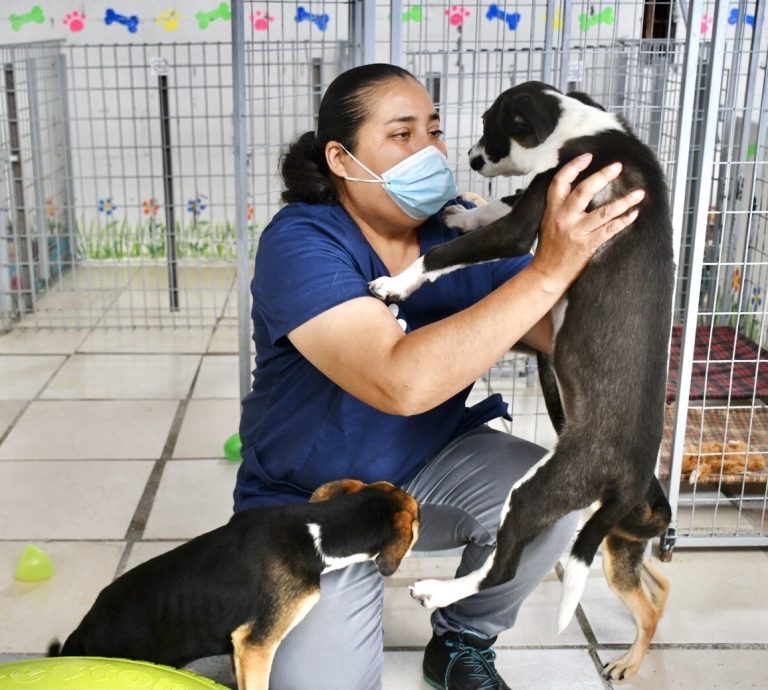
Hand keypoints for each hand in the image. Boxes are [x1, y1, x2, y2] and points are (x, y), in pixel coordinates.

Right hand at [531, 153, 644, 291]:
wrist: (547, 273)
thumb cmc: (549, 248)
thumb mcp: (548, 221)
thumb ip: (560, 204)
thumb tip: (576, 185)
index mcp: (552, 209)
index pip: (560, 182)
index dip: (574, 167)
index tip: (588, 156)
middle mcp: (564, 218)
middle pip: (583, 191)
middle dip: (602, 176)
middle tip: (617, 166)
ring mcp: (576, 232)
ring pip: (602, 212)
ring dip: (623, 201)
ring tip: (639, 193)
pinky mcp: (587, 245)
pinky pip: (609, 230)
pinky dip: (623, 221)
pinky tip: (634, 214)